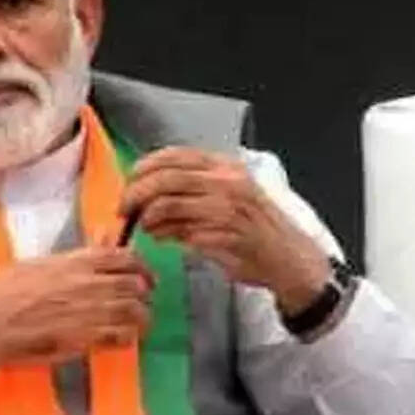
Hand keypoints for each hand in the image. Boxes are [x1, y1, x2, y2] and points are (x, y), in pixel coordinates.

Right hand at [0, 245, 155, 378]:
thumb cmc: (5, 291)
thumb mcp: (41, 263)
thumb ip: (76, 255)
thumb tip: (104, 238)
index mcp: (77, 261)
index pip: (126, 258)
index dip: (141, 267)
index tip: (143, 276)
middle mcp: (90, 283)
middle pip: (136, 285)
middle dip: (143, 294)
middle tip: (140, 302)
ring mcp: (91, 312)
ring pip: (135, 312)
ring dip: (140, 318)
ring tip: (135, 324)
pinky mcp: (86, 340)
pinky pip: (123, 338)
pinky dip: (127, 338)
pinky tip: (120, 340)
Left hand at [118, 147, 331, 314]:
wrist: (290, 259)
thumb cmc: (255, 228)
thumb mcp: (227, 197)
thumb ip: (191, 190)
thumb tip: (149, 191)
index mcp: (226, 167)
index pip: (176, 155)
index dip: (146, 166)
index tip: (130, 180)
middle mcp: (229, 183)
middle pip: (168, 179)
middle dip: (138, 193)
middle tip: (125, 208)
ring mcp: (229, 209)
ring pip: (171, 205)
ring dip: (149, 218)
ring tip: (146, 227)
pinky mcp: (227, 236)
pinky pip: (183, 233)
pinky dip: (166, 236)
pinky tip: (163, 239)